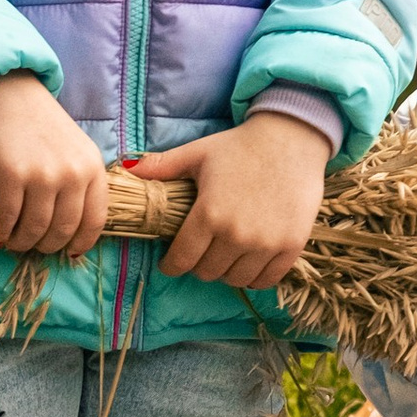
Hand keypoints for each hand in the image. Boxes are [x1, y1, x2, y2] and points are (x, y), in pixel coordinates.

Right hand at [0, 73, 109, 257]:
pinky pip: (7, 219)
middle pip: (63, 230)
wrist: (5, 92)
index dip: (80, 243)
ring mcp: (43, 174)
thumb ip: (78, 182)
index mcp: (93, 166)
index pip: (95, 220)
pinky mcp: (11, 174)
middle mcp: (73, 172)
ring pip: (35, 230)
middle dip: (46, 246)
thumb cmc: (38, 124)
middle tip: (32, 245)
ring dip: (21, 243)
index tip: (68, 252)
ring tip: (12, 241)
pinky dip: (0, 232)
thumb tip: (71, 231)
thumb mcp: (73, 148)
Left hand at [139, 111, 328, 290]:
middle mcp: (236, 234)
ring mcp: (266, 243)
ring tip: (225, 255)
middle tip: (201, 251)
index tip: (171, 262)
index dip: (171, 265)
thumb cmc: (241, 145)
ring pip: (235, 279)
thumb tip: (124, 168)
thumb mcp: (198, 153)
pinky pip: (266, 279)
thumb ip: (161, 166)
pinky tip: (250, 262)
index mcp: (209, 214)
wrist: (293, 137)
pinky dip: (255, 276)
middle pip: (207, 272)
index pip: (182, 260)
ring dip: (226, 271)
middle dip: (199, 264)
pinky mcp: (291, 245)